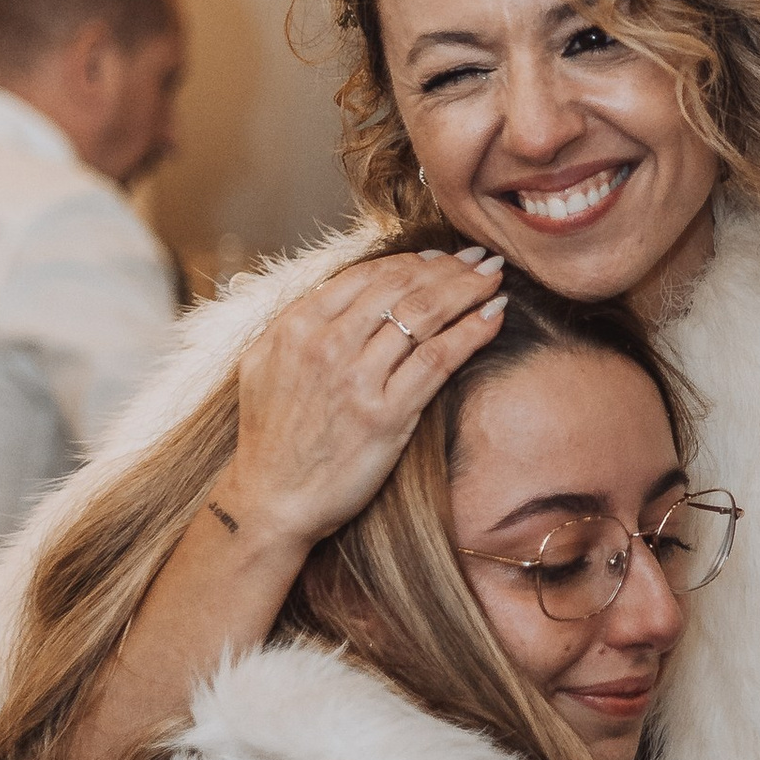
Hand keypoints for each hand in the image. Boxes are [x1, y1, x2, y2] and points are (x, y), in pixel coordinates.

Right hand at [225, 249, 505, 549]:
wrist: (270, 502)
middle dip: (448, 267)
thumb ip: (297, 324)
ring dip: (468, 289)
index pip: (367, 276)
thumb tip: (335, 293)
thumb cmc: (271, 439)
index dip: (411, 260)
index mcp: (297, 327)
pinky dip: (472, 331)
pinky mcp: (386, 415)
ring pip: (425, 314)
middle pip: (402, 287)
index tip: (440, 257)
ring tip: (494, 277)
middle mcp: (327, 345)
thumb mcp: (263, 366)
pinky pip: (439, 359)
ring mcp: (357, 379)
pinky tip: (495, 315)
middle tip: (478, 258)